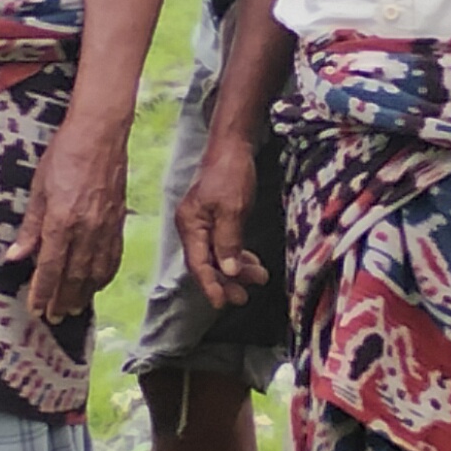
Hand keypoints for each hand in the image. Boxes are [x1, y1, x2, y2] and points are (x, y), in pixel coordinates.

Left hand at [10, 121, 127, 321]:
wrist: (101, 134)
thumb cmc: (65, 155)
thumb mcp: (38, 188)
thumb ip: (30, 227)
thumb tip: (15, 257)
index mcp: (62, 221)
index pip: (50, 267)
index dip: (42, 292)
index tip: (35, 309)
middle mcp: (86, 230)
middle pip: (73, 276)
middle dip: (62, 300)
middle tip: (53, 317)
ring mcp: (105, 228)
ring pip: (95, 272)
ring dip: (83, 294)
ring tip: (72, 308)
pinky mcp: (118, 222)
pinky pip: (112, 258)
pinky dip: (104, 276)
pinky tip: (96, 285)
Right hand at [174, 131, 268, 308]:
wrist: (232, 147)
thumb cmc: (230, 173)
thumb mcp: (232, 208)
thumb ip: (228, 241)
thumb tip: (228, 271)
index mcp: (190, 225)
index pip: (198, 264)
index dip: (210, 285)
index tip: (222, 303)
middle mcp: (192, 227)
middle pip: (206, 264)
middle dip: (225, 282)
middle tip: (244, 297)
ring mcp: (203, 224)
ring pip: (217, 256)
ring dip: (236, 270)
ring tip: (259, 278)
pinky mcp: (215, 220)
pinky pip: (223, 246)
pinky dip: (237, 256)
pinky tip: (252, 263)